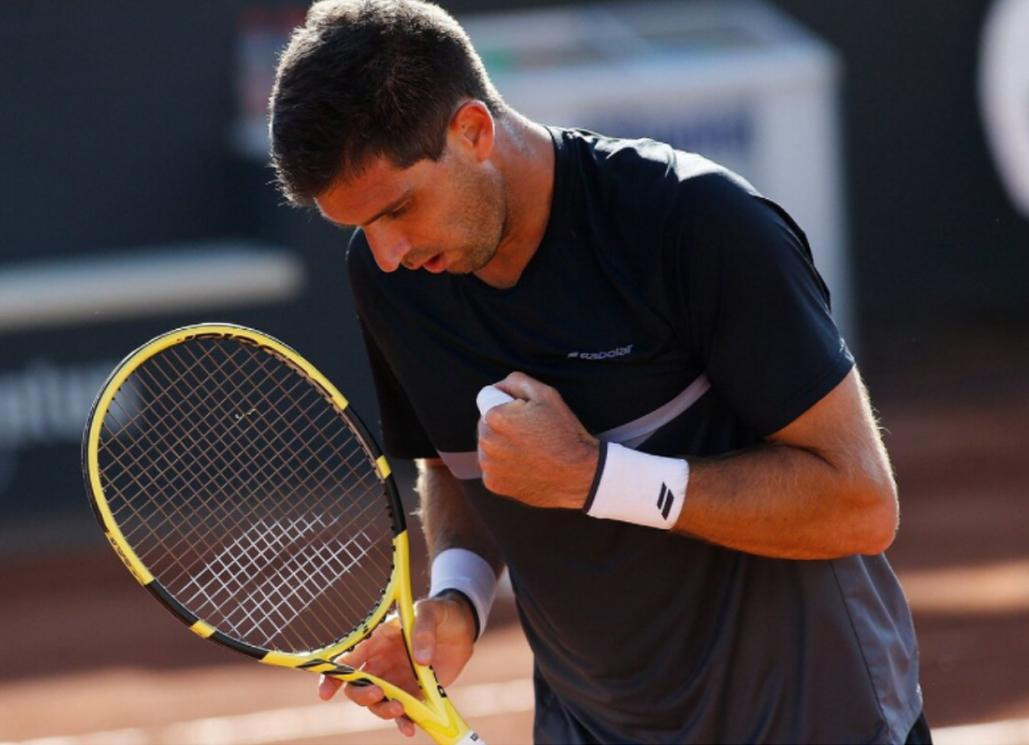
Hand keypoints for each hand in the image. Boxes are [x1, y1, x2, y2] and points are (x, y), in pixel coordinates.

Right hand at [318, 594, 476, 736]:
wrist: (462, 627)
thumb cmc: (439, 614)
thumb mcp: (430, 613)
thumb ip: (423, 631)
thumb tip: (419, 660)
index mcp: (378, 641)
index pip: (348, 660)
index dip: (333, 676)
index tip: (327, 692)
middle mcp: (383, 664)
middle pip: (358, 687)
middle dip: (362, 695)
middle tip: (378, 694)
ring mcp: (398, 681)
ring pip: (378, 703)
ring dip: (384, 710)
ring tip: (401, 709)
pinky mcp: (415, 693)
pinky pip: (404, 713)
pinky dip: (404, 723)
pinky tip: (410, 729)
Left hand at [477, 372, 598, 508]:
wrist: (579, 475)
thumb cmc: (564, 433)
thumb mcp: (547, 394)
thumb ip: (516, 381)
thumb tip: (498, 386)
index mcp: (495, 417)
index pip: (486, 399)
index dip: (507, 403)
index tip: (524, 414)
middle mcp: (485, 442)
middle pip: (486, 423)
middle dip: (502, 425)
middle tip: (530, 433)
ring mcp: (488, 466)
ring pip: (488, 446)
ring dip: (501, 446)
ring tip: (529, 451)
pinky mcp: (493, 484)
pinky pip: (493, 468)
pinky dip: (505, 467)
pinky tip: (526, 466)